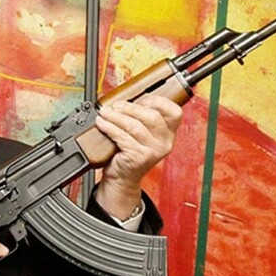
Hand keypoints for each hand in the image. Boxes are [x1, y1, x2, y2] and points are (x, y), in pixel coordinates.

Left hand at [94, 95, 181, 219]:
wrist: (122, 177)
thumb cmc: (129, 153)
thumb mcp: (139, 134)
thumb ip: (139, 117)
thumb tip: (125, 98)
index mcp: (168, 133)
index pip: (174, 112)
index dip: (158, 101)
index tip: (141, 98)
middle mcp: (164, 142)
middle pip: (151, 116)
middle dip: (130, 107)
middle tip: (115, 106)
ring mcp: (153, 151)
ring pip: (135, 126)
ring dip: (116, 116)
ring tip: (105, 113)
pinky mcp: (139, 157)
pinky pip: (122, 137)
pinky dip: (110, 128)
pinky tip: (102, 123)